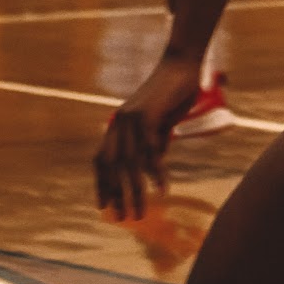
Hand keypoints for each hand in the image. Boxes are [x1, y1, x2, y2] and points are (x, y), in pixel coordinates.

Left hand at [94, 54, 201, 219]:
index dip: (101, 184)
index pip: (101, 160)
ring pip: (129, 164)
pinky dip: (156, 172)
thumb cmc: (173, 93)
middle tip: (122, 218)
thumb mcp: (161, 123)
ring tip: (141, 213)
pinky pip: (149, 151)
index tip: (103, 207)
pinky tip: (162, 188)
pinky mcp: (146, 116)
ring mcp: (130, 120)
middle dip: (115, 195)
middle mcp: (118, 124)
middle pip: (111, 167)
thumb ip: (155, 143)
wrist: (182, 65)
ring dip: (134, 192)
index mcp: (118, 126)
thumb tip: (152, 167)